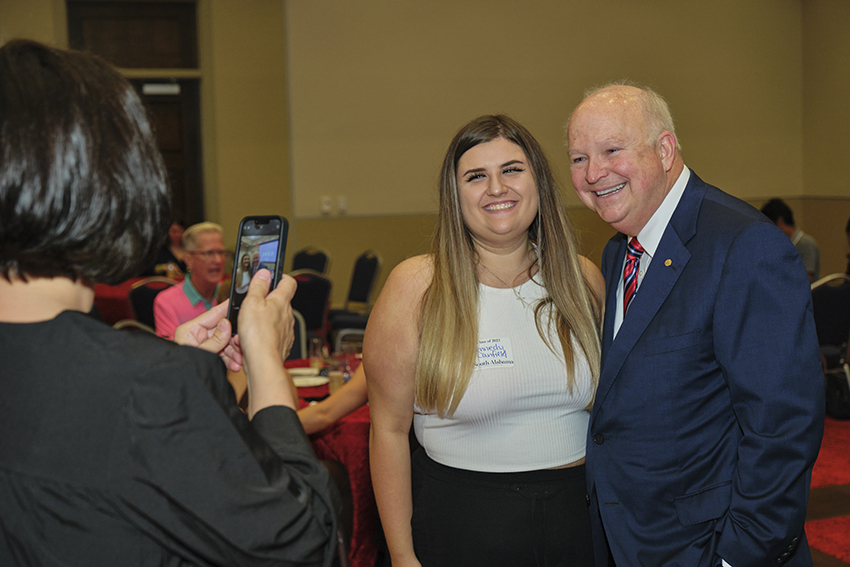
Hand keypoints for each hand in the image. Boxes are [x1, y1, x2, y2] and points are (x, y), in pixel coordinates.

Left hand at [173, 300, 242, 370]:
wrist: (174, 384)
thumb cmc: (182, 368)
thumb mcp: (200, 353)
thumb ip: (215, 340)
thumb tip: (226, 323)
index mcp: (191, 329)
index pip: (213, 314)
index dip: (227, 308)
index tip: (240, 302)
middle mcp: (197, 334)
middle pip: (222, 330)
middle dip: (234, 340)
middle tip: (242, 346)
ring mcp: (203, 344)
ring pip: (224, 343)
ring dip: (234, 352)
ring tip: (239, 361)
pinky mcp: (207, 354)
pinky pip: (221, 353)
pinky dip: (229, 360)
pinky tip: (234, 365)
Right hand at [238, 270, 297, 416]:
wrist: (263, 362)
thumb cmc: (258, 333)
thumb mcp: (252, 302)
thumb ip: (258, 286)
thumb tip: (264, 272)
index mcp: (281, 301)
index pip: (288, 282)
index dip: (280, 277)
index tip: (271, 276)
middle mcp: (288, 315)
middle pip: (280, 302)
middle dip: (266, 302)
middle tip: (250, 305)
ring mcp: (287, 330)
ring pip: (275, 320)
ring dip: (262, 320)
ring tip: (248, 326)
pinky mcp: (282, 343)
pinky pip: (273, 335)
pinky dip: (263, 335)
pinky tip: (252, 338)